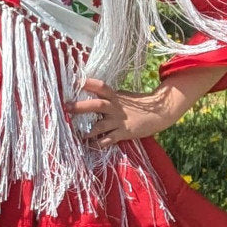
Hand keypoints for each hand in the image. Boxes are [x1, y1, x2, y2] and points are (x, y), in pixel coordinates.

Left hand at [63, 77, 185, 147]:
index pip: (100, 86)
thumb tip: (91, 90)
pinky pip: (108, 140)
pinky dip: (98, 143)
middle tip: (67, 106)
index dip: (88, 83)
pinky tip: (90, 145)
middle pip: (97, 105)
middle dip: (81, 106)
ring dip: (87, 130)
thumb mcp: (123, 96)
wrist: (159, 113)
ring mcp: (118, 121)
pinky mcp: (123, 133)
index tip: (75, 81)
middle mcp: (115, 107)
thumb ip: (109, 95)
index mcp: (115, 96)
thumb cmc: (137, 104)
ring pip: (99, 126)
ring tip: (77, 133)